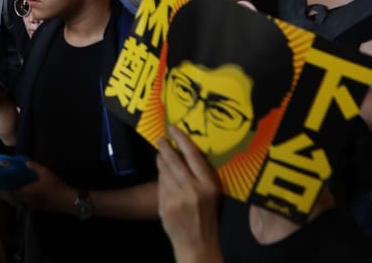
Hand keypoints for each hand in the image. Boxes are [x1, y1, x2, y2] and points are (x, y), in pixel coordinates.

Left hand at [12, 161, 74, 212]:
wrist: (68, 200)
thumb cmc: (55, 186)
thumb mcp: (46, 172)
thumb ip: (34, 167)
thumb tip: (26, 163)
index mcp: (27, 192)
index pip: (13, 191)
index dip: (9, 186)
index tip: (8, 180)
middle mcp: (29, 200)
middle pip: (18, 196)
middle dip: (16, 189)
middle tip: (17, 180)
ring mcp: (35, 205)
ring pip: (24, 199)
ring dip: (23, 193)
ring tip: (25, 184)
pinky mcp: (41, 208)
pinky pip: (31, 202)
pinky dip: (30, 196)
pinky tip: (35, 190)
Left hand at [157, 125, 221, 259]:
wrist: (197, 243)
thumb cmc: (206, 216)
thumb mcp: (211, 195)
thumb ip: (200, 176)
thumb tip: (185, 153)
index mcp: (209, 185)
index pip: (193, 155)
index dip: (181, 139)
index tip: (173, 128)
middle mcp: (193, 189)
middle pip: (174, 160)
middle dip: (165, 147)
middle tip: (161, 139)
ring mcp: (177, 197)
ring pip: (164, 170)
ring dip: (161, 160)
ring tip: (161, 154)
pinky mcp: (165, 204)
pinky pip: (160, 183)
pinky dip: (161, 176)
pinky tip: (162, 173)